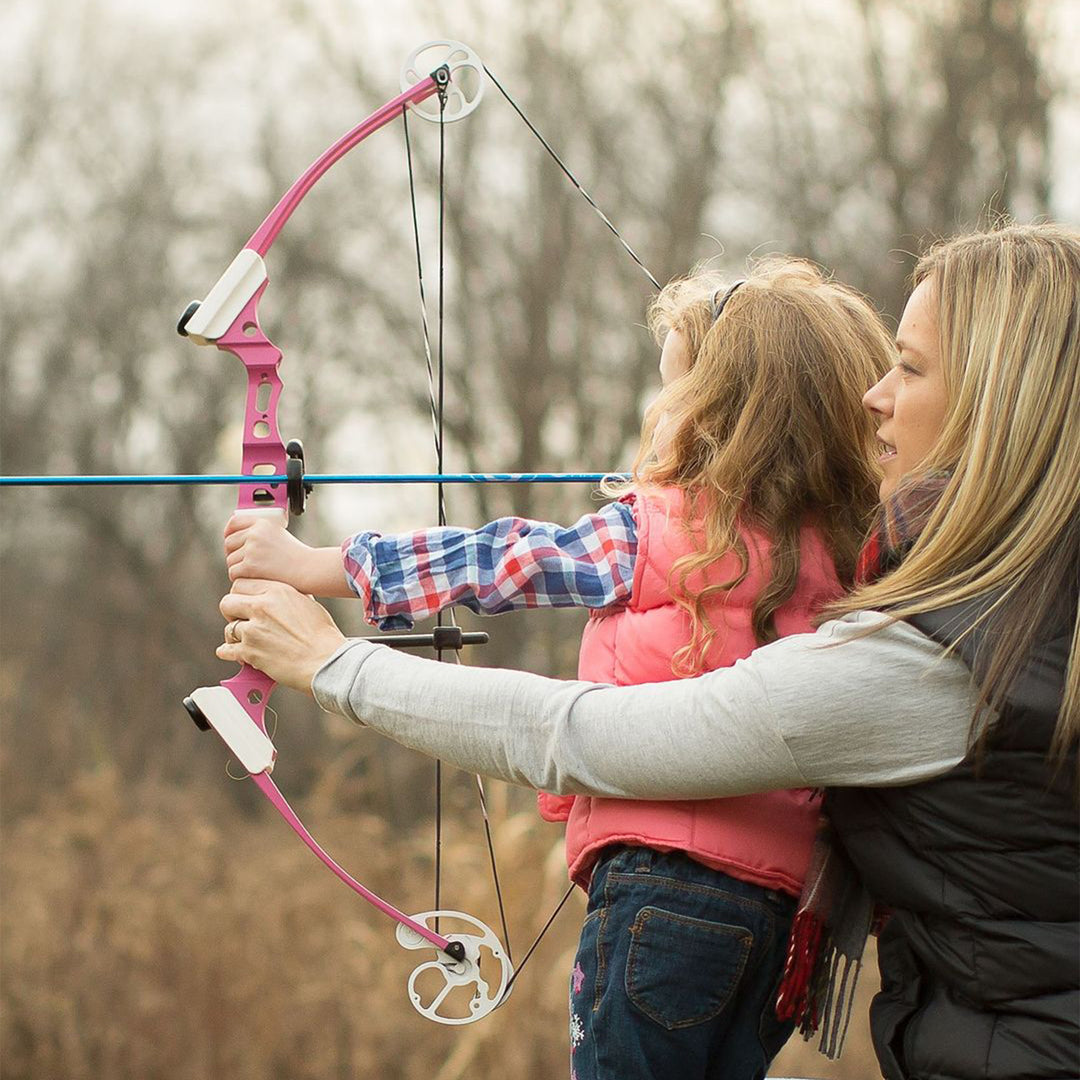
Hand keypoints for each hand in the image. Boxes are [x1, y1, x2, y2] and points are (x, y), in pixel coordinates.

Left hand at [217, 579, 347, 692]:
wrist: (326, 660)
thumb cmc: (323, 634)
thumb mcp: (308, 603)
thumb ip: (288, 596)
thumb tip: (279, 596)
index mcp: (277, 590)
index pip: (241, 583)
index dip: (241, 594)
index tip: (245, 602)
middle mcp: (262, 607)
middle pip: (227, 602)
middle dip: (232, 612)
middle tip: (239, 619)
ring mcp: (254, 630)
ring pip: (228, 628)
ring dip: (233, 634)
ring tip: (242, 639)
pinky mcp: (250, 652)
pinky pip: (226, 650)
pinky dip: (227, 652)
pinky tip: (231, 652)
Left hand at [224, 514, 348, 595]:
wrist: (308, 568)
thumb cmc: (296, 556)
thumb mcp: (279, 535)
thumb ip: (260, 534)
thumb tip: (238, 539)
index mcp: (262, 523)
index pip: (235, 522)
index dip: (228, 531)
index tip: (228, 538)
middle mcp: (255, 534)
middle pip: (229, 543)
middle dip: (232, 553)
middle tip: (241, 562)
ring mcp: (252, 549)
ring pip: (230, 560)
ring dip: (238, 568)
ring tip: (253, 572)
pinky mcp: (250, 566)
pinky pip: (233, 572)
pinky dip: (240, 578)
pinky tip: (252, 579)